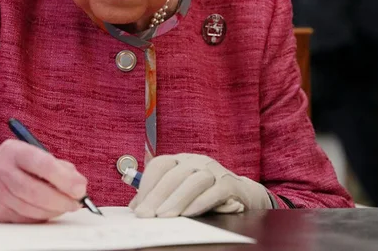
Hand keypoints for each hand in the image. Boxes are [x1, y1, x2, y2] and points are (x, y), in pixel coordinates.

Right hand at [0, 140, 87, 222]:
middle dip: (62, 200)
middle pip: (37, 191)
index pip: (42, 163)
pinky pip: (26, 218)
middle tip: (77, 202)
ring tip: (66, 206)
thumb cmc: (12, 166)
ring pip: (33, 208)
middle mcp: (2, 171)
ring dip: (55, 210)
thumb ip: (57, 165)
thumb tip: (79, 183)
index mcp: (14, 151)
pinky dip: (43, 216)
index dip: (64, 178)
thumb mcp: (30, 155)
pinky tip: (50, 210)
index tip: (80, 188)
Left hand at [129, 154, 271, 217]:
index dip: (147, 184)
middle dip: (157, 196)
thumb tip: (135, 207)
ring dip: (177, 199)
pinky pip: (215, 191)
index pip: (160, 165)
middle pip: (174, 174)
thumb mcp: (181, 193)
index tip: (138, 207)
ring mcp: (214, 170)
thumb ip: (160, 197)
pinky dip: (201, 202)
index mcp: (181, 161)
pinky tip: (189, 213)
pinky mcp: (229, 184)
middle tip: (146, 215)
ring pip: (194, 180)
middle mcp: (196, 161)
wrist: (242, 195)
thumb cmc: (206, 194)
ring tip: (165, 216)